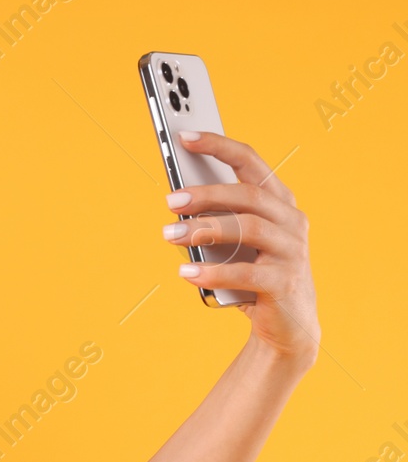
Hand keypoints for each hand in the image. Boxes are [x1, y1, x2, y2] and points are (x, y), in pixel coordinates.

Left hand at [162, 131, 320, 365]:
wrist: (287, 325)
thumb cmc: (252, 274)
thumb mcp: (234, 243)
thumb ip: (215, 220)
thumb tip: (175, 204)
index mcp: (279, 202)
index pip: (251, 162)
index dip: (219, 145)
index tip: (184, 135)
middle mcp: (291, 220)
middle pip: (249, 194)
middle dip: (206, 194)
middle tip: (170, 201)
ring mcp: (292, 251)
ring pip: (248, 228)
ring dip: (205, 230)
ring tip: (170, 236)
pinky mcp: (285, 282)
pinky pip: (245, 272)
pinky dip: (212, 272)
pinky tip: (185, 273)